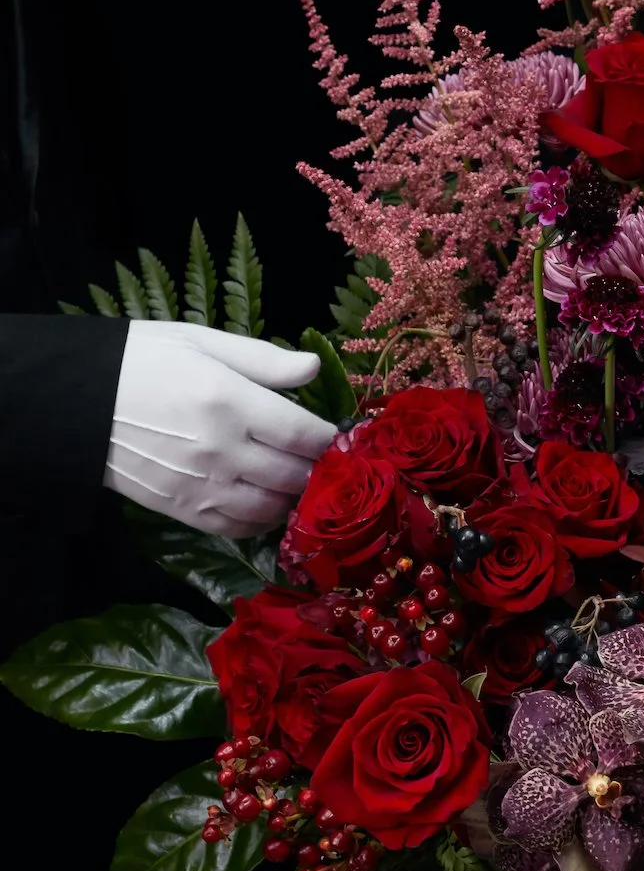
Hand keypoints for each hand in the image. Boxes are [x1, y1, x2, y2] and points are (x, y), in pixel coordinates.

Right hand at [105, 323, 335, 536]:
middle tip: (329, 463)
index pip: (303, 434)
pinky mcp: (181, 509)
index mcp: (230, 401)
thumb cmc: (142, 360)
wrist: (75, 400)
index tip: (341, 436)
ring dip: (295, 499)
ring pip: (271, 508)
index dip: (331, 439)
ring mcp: (201, 485)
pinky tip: (267, 504)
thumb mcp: (203, 343)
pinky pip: (236, 528)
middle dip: (320, 471)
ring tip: (302, 484)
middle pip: (294, 475)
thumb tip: (315, 368)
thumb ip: (264, 360)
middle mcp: (221, 448)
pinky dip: (261, 521)